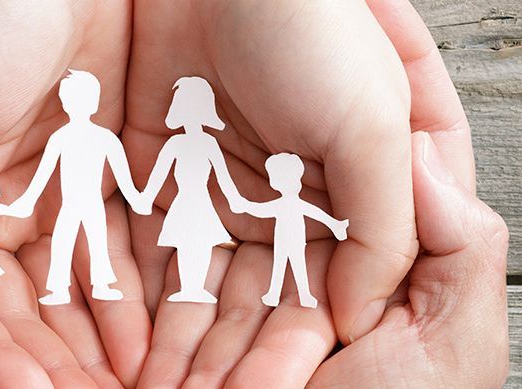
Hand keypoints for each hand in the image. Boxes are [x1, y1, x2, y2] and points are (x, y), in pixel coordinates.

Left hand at [123, 0, 486, 385]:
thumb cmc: (313, 30)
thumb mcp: (373, 126)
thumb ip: (381, 229)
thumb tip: (357, 314)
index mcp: (353, 190)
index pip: (333, 289)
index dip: (306, 345)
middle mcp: (290, 197)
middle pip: (268, 299)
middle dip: (241, 359)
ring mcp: (226, 188)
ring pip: (211, 286)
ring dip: (194, 343)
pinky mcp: (166, 174)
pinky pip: (158, 249)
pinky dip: (150, 299)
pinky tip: (140, 351)